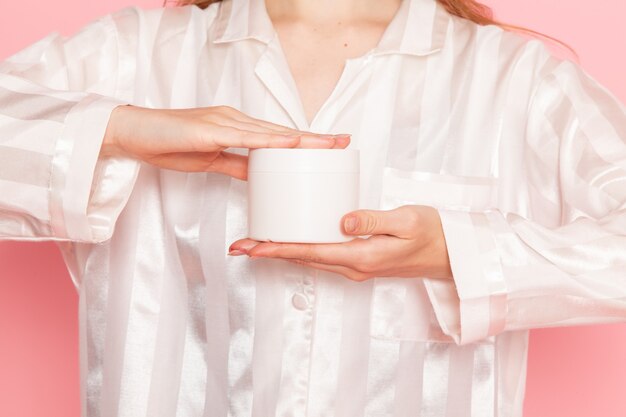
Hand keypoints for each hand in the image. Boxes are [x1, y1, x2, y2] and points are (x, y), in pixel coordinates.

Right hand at [100, 104, 349, 179]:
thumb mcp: (210, 159)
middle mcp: (235, 121)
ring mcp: (224, 123)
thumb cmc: (169, 144)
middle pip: (281, 131)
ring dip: (301, 139)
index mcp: (236, 128)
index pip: (276, 136)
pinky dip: (270, 141)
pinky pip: (246, 137)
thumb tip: (258, 177)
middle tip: (343, 142)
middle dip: (314, 138)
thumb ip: (235, 166)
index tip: (328, 146)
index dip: (304, 141)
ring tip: (328, 144)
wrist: (134, 133)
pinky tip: (291, 142)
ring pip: (270, 132)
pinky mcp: (210, 131)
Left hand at [228, 205, 452, 281]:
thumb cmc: (432, 234)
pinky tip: (294, 239)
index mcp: (362, 256)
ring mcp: (356, 266)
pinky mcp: (360, 260)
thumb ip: (374, 220)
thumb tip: (343, 221)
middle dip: (271, 252)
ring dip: (284, 252)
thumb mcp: (407, 220)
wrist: (451, 254)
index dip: (279, 249)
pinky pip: (324, 255)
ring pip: (311, 259)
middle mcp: (354, 266)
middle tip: (241, 246)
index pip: (311, 252)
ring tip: (258, 243)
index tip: (253, 246)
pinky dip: (303, 249)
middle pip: (304, 258)